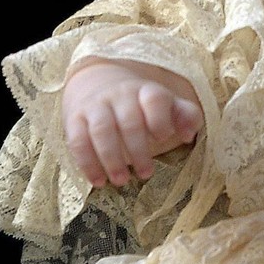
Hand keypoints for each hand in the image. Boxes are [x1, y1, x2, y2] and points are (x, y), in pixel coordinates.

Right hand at [62, 58, 202, 186]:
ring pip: (102, 131)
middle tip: (146, 174)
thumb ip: (186, 116)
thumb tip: (188, 135)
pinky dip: (87, 163)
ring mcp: (96, 105)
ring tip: (121, 181)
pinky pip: (78, 140)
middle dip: (139, 151)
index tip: (164, 139)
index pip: (155, 99)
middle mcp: (121, 95)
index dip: (161, 120)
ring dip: (112, 159)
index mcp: (147, 91)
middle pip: (129, 122)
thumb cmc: (141, 103)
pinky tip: (98, 180)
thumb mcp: (167, 104)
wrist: (98, 82)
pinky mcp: (75, 118)